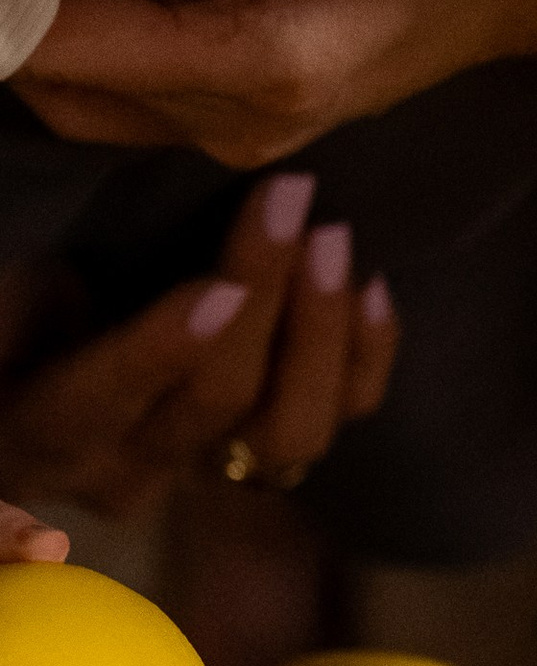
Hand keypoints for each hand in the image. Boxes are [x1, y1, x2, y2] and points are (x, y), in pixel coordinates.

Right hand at [0, 169, 396, 515]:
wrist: (56, 380)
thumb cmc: (25, 321)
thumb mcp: (10, 300)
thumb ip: (27, 296)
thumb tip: (60, 271)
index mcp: (49, 429)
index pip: (105, 398)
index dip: (163, 351)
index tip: (219, 288)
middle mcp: (132, 467)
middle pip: (216, 402)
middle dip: (262, 293)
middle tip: (288, 197)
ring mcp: (209, 468)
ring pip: (291, 431)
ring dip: (322, 330)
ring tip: (332, 236)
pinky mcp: (268, 452)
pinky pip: (336, 420)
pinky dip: (365, 356)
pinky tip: (372, 283)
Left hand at [17, 0, 536, 164]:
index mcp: (255, 65)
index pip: (63, 43)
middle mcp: (233, 126)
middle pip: (52, 81)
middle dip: (22, 2)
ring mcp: (235, 140)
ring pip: (78, 95)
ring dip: (60, 23)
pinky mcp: (239, 130)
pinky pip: (123, 95)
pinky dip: (102, 38)